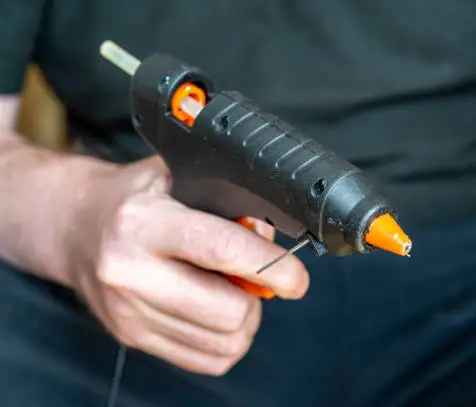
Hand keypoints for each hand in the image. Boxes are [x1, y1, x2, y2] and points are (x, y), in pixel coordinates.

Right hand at [65, 156, 308, 375]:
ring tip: (234, 292)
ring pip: (222, 342)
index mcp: (142, 222)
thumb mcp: (177, 177)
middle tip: (258, 279)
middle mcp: (129, 271)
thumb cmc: (133, 198)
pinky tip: (217, 312)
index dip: (273, 267)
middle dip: (259, 298)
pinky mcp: (132, 337)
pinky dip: (226, 341)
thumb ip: (227, 202)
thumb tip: (272, 240)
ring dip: (245, 321)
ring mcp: (129, 312)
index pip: (222, 250)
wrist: (76, 226)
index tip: (296, 278)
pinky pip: (205, 360)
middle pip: (228, 311)